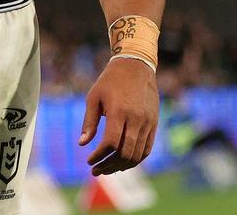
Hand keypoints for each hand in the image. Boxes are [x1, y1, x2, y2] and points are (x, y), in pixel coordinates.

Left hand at [78, 57, 158, 175]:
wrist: (136, 66)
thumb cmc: (110, 81)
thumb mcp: (94, 97)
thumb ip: (89, 121)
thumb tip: (82, 144)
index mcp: (119, 111)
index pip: (111, 143)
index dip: (100, 156)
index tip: (89, 160)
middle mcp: (136, 119)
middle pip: (125, 153)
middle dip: (108, 165)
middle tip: (96, 170)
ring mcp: (147, 123)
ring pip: (137, 155)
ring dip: (121, 166)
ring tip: (107, 169)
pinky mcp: (154, 124)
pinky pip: (146, 149)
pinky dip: (135, 160)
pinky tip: (122, 163)